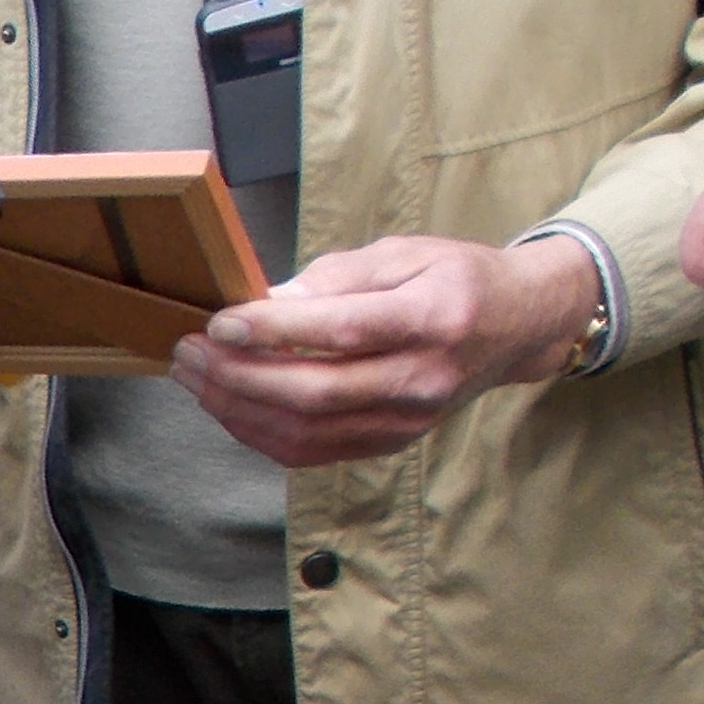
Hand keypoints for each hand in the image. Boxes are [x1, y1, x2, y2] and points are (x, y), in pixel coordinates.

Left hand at [167, 233, 600, 467]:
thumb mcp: (403, 253)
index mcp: (431, 319)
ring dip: (237, 408)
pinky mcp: (389, 443)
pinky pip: (310, 450)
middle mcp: (421, 379)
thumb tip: (270, 301)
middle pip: (313, 393)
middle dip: (237, 376)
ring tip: (196, 377)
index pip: (342, 332)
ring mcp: (405, 421)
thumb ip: (336, 278)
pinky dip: (259, 431)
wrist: (513, 327)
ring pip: (304, 430)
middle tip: (190, 352)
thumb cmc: (454, 279)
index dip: (274, 331)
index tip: (220, 322)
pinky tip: (229, 403)